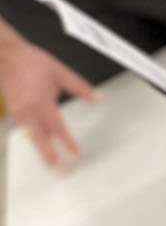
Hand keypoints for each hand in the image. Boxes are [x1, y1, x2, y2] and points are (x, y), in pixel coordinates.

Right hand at [0, 38, 99, 168]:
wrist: (6, 55)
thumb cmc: (31, 62)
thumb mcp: (61, 72)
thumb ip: (80, 88)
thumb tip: (97, 99)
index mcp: (42, 102)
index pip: (57, 128)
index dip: (67, 143)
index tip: (75, 154)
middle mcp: (29, 110)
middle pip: (39, 138)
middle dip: (47, 155)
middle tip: (56, 170)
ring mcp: (19, 111)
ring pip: (30, 134)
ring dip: (39, 148)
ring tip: (48, 161)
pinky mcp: (13, 109)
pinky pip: (24, 127)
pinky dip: (32, 136)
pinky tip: (38, 141)